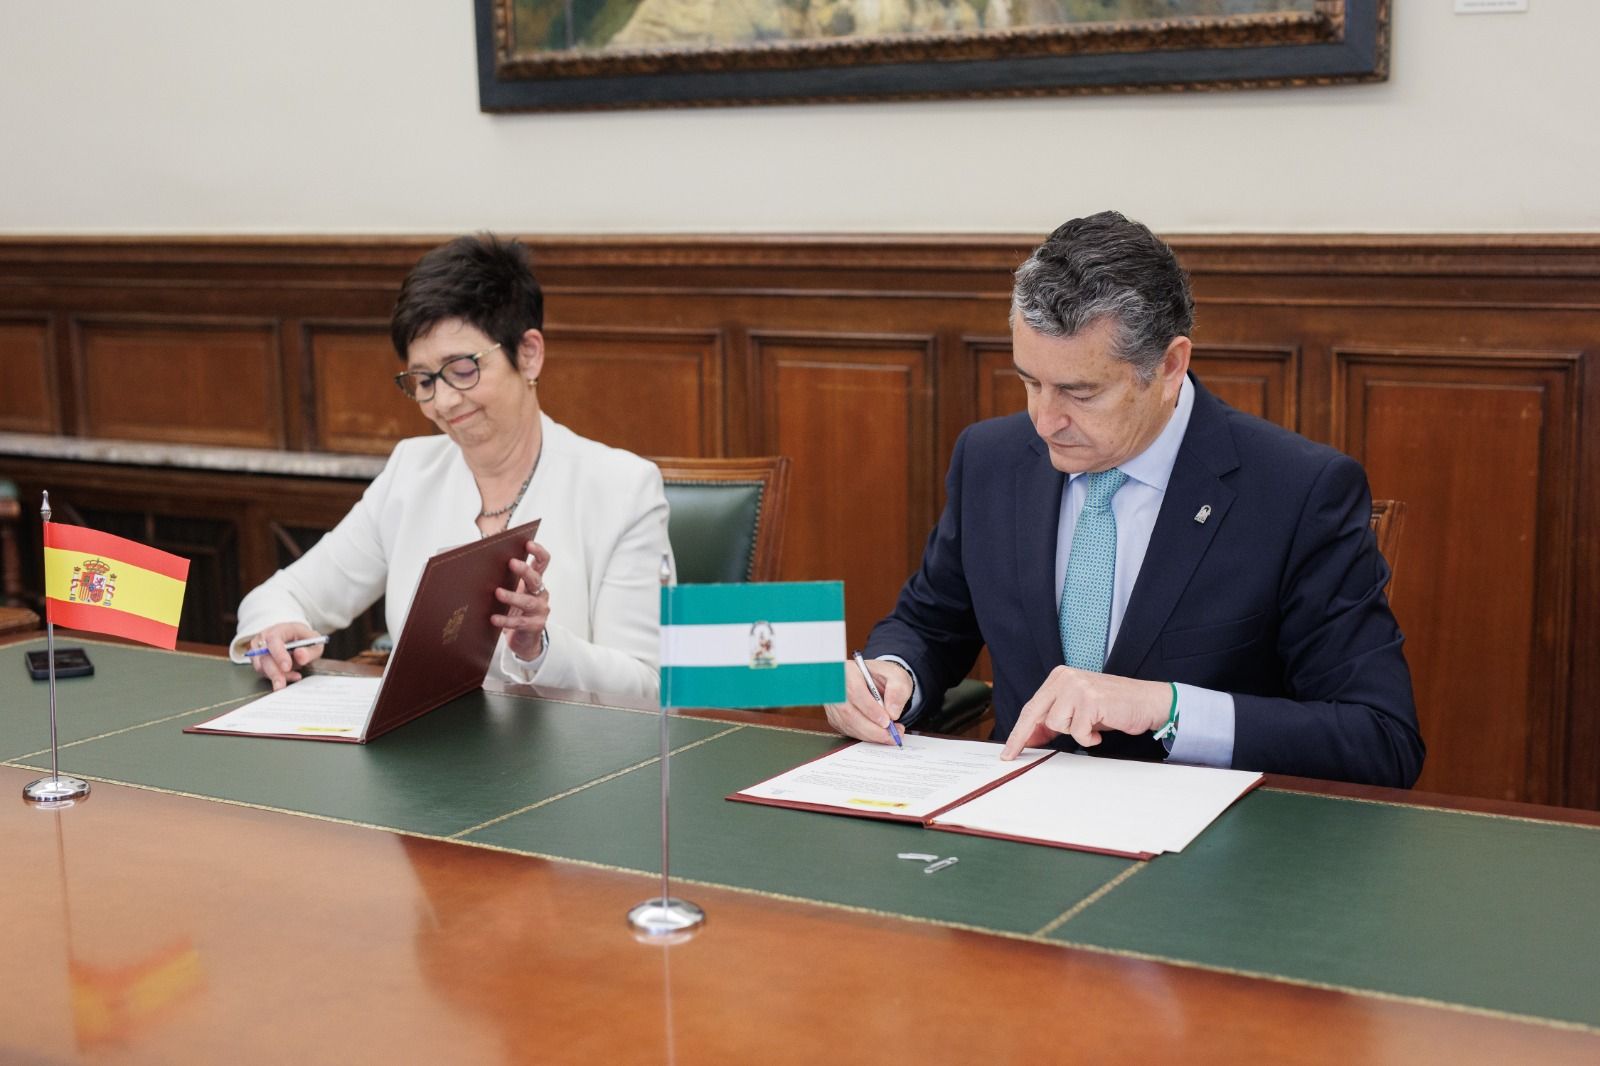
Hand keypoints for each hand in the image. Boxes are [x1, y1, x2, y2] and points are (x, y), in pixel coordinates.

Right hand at [247, 622, 324, 690]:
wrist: (297, 639)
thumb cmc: (304, 639)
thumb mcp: (314, 642)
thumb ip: (310, 651)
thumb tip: (300, 655)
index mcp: (280, 629)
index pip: (274, 640)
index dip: (279, 654)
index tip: (286, 667)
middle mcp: (265, 637)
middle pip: (264, 656)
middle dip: (274, 672)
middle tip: (282, 684)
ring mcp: (259, 649)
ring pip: (262, 666)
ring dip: (276, 676)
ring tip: (294, 676)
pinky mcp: (258, 660)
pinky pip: (263, 672)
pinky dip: (276, 676)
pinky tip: (290, 676)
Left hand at [493, 540, 551, 660]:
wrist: (524, 640)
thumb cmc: (514, 610)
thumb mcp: (512, 592)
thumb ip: (501, 576)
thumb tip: (470, 555)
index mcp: (535, 582)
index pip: (543, 562)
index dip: (538, 551)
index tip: (528, 543)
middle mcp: (540, 594)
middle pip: (536, 578)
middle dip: (524, 570)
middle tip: (511, 562)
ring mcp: (539, 610)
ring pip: (527, 601)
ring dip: (512, 596)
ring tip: (498, 592)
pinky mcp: (534, 626)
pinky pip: (519, 622)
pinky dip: (506, 620)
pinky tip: (494, 618)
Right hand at [823, 658, 912, 743]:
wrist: (873, 681)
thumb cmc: (882, 677)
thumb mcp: (896, 676)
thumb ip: (897, 690)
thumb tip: (893, 713)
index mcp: (848, 671)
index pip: (855, 691)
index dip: (870, 709)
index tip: (886, 721)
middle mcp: (836, 688)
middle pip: (849, 712)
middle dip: (873, 729)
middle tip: (892, 734)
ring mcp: (833, 705)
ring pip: (849, 725)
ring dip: (871, 735)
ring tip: (890, 735)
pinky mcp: (835, 718)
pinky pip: (848, 731)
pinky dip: (866, 736)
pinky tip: (879, 734)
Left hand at [1000, 667, 1169, 759]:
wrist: (1147, 702)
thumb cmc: (1113, 707)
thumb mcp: (1078, 711)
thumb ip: (1053, 721)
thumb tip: (1028, 738)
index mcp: (1059, 677)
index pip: (1032, 707)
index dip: (1018, 731)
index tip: (1008, 750)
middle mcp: (1065, 678)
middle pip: (1033, 713)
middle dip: (1021, 737)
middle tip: (1011, 756)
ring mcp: (1078, 687)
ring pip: (1056, 724)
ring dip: (1073, 732)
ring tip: (1090, 726)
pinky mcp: (1091, 699)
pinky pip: (1078, 731)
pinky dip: (1088, 737)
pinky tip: (1099, 729)